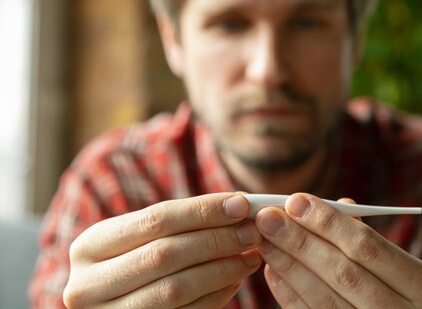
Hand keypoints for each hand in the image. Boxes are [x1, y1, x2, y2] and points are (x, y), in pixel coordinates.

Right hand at [63, 193, 261, 307]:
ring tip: (251, 256)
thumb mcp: (140, 238)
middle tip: (252, 232)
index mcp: (89, 246)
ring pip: (175, 289)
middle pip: (165, 254)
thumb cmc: (133, 261)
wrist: (113, 305)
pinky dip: (215, 296)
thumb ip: (180, 222)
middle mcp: (88, 285)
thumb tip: (237, 205)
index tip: (241, 204)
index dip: (202, 211)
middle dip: (216, 240)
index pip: (155, 220)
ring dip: (222, 270)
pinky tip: (235, 281)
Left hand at [255, 193, 421, 308]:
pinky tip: (272, 269)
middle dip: (300, 241)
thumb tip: (335, 204)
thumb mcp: (400, 268)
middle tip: (267, 217)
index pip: (368, 247)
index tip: (295, 201)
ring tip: (263, 240)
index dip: (329, 223)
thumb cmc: (401, 294)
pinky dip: (288, 293)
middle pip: (342, 272)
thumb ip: (368, 239)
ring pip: (323, 298)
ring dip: (288, 265)